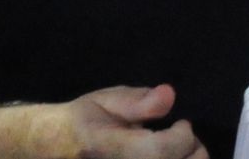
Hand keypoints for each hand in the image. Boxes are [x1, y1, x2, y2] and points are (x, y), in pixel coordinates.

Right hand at [62, 85, 207, 158]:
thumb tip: (169, 95)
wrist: (55, 149)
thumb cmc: (83, 124)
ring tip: (181, 153)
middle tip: (187, 140)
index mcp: (111, 149)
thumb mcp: (104, 102)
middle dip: (193, 154)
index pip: (160, 150)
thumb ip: (137, 102)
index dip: (182, 136)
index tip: (181, 123)